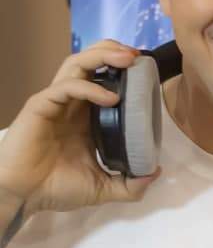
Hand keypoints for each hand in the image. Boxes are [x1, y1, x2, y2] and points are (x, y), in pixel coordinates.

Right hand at [0, 39, 160, 214]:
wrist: (24, 197)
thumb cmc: (55, 188)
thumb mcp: (101, 188)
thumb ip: (129, 184)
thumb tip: (154, 174)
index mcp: (84, 116)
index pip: (102, 79)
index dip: (122, 68)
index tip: (146, 67)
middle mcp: (70, 104)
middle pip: (89, 62)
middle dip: (112, 51)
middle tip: (136, 54)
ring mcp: (55, 102)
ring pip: (76, 64)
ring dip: (102, 56)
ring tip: (127, 59)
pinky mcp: (41, 106)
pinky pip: (66, 87)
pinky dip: (90, 87)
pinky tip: (111, 97)